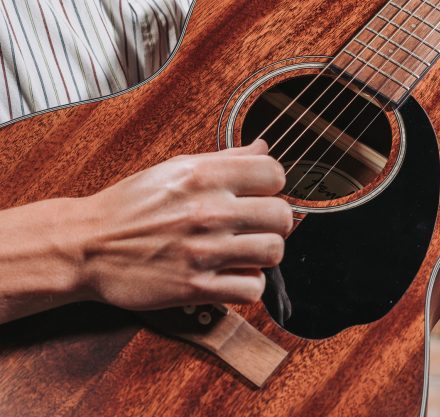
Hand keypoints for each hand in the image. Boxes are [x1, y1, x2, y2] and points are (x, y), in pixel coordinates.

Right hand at [77, 139, 292, 309]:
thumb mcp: (175, 168)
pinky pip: (252, 289)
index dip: (272, 185)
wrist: (87, 246)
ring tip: (246, 252)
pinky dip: (248, 284)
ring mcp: (203, 251)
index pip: (274, 173)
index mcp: (203, 176)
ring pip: (273, 252)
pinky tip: (232, 275)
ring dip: (264, 254)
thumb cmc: (131, 206)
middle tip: (257, 227)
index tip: (261, 194)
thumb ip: (225, 159)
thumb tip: (264, 147)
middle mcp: (208, 211)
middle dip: (274, 222)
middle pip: (282, 216)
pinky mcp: (196, 287)